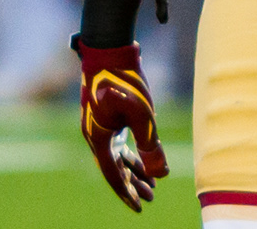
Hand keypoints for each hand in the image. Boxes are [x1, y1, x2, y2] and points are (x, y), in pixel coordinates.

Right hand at [72, 37, 168, 211]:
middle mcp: (95, 134)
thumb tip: (161, 172)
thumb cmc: (124, 79)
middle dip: (133, 184)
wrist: (109, 48)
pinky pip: (119, 140)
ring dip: (134, 168)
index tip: (139, 208)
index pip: (112, 174)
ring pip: (118, 155)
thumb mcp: (141, 114)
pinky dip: (132, 151)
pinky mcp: (107, 113)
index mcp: (98, 138)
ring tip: (153, 183)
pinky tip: (146, 156)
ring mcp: (100, 124)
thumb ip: (150, 144)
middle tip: (151, 198)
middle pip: (115, 168)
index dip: (126, 192)